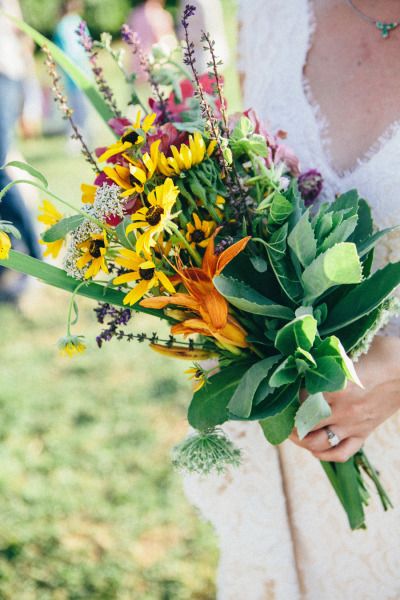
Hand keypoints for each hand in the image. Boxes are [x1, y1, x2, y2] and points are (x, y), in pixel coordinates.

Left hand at [290, 336, 399, 461]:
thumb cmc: (378, 353)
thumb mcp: (348, 351)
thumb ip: (324, 358)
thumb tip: (300, 358)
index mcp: (337, 388)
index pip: (300, 399)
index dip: (286, 397)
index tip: (278, 393)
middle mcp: (343, 411)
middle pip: (305, 425)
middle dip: (288, 422)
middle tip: (278, 416)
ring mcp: (353, 426)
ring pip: (319, 443)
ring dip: (301, 440)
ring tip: (291, 432)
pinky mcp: (363, 434)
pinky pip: (341, 453)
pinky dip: (324, 454)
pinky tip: (314, 447)